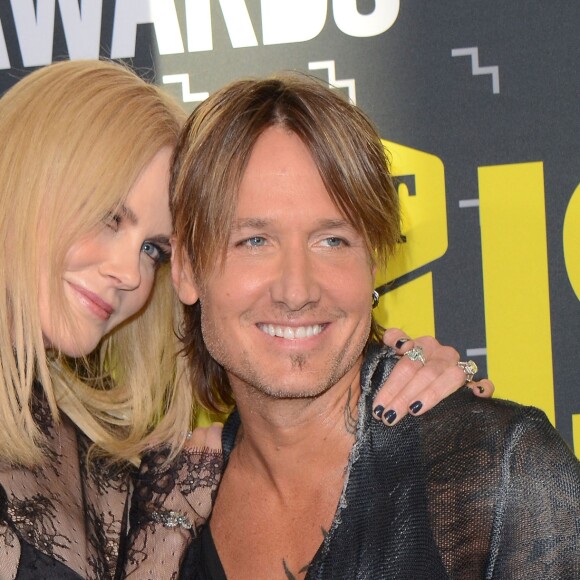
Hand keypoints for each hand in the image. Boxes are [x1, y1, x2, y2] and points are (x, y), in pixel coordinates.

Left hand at [372, 328, 493, 425]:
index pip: (406, 362)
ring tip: (414, 410)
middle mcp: (442, 353)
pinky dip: (482, 387)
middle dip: (403, 396)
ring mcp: (459, 366)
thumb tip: (395, 342)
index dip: (392, 385)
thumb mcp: (395, 356)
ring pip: (450, 376)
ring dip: (431, 394)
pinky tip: (475, 394)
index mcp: (422, 344)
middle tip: (388, 417)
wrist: (431, 373)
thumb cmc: (410, 371)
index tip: (378, 406)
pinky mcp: (475, 381)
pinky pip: (484, 383)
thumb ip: (394, 341)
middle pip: (424, 372)